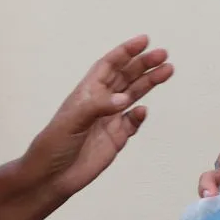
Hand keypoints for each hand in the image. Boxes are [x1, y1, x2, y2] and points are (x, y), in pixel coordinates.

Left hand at [24, 36, 173, 200]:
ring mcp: (109, 120)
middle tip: (163, 55)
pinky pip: (132, 123)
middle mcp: (100, 102)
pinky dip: (139, 116)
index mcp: (87, 92)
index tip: (144, 41)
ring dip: (149, 83)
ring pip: (133, 96)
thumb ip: (98, 106)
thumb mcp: (72, 120)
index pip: (109, 65)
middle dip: (144, 64)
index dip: (125, 52)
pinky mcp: (116, 139)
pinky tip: (143, 111)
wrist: (52, 177)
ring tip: (167, 70)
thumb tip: (125, 99)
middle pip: (126, 77)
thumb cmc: (54, 145)